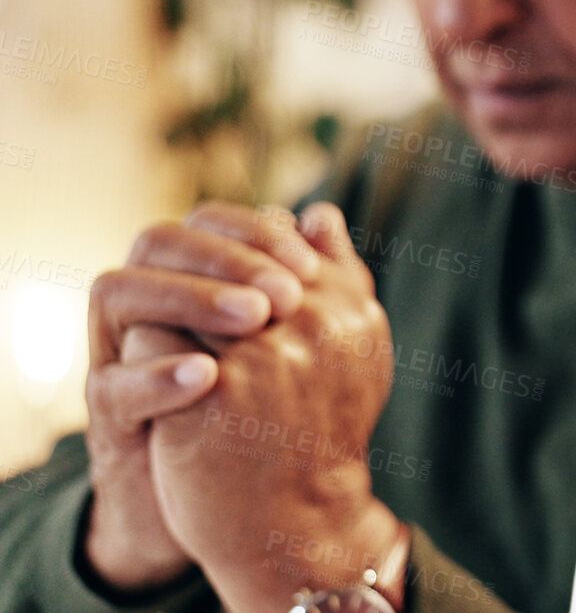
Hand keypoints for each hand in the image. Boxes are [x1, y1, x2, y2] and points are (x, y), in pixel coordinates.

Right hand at [83, 203, 316, 591]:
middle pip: (159, 244)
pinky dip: (156, 376)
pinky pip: (111, 382)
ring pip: (119, 293)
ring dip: (189, 300)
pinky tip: (207, 376)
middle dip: (224, 260)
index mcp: (191, 275)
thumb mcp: (302, 339)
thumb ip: (314, 281)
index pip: (208, 221)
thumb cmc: (272, 404)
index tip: (308, 264)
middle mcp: (145, 301)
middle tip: (285, 295)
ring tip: (255, 321)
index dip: (254, 231)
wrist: (240, 503)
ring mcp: (116, 352)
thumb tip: (324, 217)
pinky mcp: (105, 412)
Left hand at [146, 202, 403, 611]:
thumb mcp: (347, 349)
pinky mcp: (212, 390)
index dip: (238, 267)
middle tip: (203, 337)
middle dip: (201, 290)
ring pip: (179, 295)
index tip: (238, 308)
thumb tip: (315, 211)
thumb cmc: (316, 430)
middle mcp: (313, 324)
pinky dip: (144, 360)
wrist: (297, 520)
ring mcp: (263, 355)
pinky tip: (165, 391)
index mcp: (349, 307)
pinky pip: (149, 338)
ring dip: (169, 322)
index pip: (273, 239)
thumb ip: (339, 275)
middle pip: (223, 264)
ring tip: (185, 362)